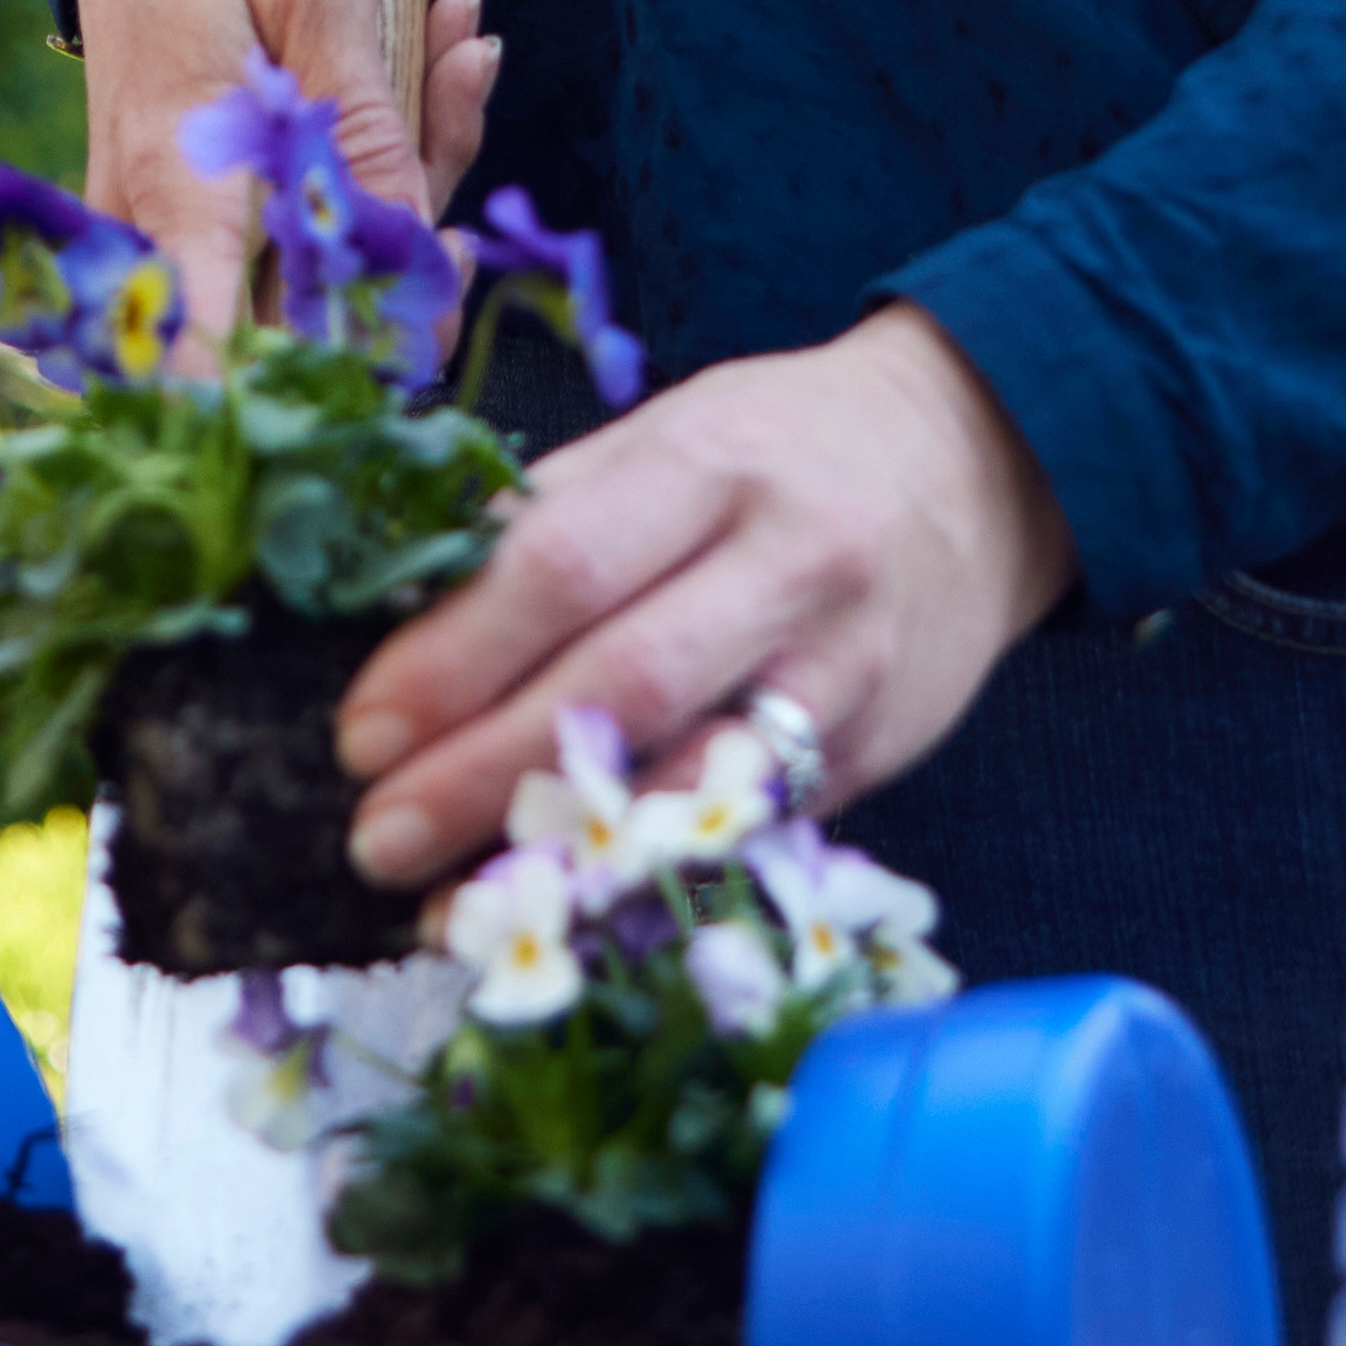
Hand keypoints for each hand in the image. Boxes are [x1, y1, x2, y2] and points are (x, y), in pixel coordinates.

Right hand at [45, 0, 496, 339]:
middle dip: (411, 228)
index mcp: (185, 172)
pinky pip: (280, 197)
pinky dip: (366, 140)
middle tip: (465, 83)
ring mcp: (159, 189)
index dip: (331, 364)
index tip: (424, 298)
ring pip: (298, 250)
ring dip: (403, 168)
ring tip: (453, 36)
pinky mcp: (182, 165)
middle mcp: (154, 204)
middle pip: (292, 306)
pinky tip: (423, 45)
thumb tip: (403, 258)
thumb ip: (361, 131)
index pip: (222, 356)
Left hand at [333, 304, 1068, 886]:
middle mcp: (788, 562)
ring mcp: (844, 665)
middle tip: (375, 839)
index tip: (362, 731)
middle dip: (482, 774)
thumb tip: (405, 614)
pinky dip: (651, 875)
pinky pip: (752, 824)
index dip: (453, 657)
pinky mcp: (876, 747)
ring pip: (696, 777)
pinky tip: (568, 912)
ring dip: (563, 854)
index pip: (563, 565)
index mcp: (711, 460)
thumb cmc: (784, 446)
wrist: (984, 458)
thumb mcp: (672, 432)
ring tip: (448, 907)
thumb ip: (556, 516)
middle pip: (621, 683)